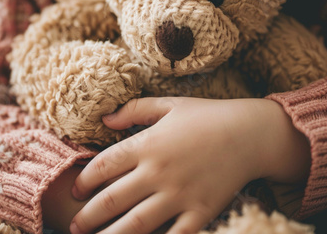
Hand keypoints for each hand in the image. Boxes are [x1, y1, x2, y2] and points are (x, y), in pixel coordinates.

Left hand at [70, 97, 310, 233]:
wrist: (252, 133)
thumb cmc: (209, 116)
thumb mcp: (170, 105)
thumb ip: (135, 109)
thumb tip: (105, 118)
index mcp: (148, 144)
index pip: (103, 166)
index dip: (84, 181)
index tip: (76, 192)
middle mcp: (159, 171)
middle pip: (112, 200)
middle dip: (88, 217)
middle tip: (74, 228)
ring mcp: (180, 194)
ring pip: (136, 224)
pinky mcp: (201, 212)